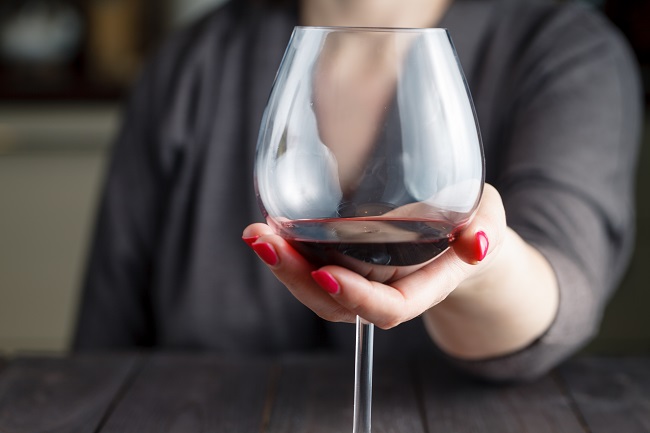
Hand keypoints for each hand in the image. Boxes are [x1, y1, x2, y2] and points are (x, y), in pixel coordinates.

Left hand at [242, 184, 505, 329]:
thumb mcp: (487, 218)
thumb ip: (483, 228)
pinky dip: (290, 251)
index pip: (388, 306)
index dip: (356, 297)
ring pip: (318, 289)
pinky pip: (315, 266)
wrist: (462, 235)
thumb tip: (475, 243)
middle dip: (297, 278)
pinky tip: (270, 226)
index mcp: (423, 286)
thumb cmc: (473, 223)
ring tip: (257, 234)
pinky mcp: (349, 260)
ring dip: (284, 265)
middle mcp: (387, 289)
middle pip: (338, 303)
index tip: (324, 272)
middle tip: (265, 241)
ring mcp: (364, 278)